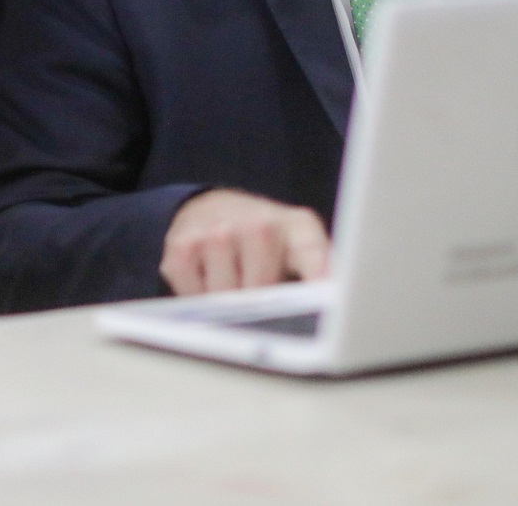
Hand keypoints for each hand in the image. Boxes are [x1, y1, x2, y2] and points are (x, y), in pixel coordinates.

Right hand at [159, 189, 329, 294]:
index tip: (323, 293)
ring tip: (236, 287)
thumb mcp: (301, 250)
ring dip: (229, 306)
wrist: (216, 208)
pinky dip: (200, 300)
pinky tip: (209, 281)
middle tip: (263, 301)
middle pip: (261, 291)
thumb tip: (337, 310)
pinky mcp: (180, 245)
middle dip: (262, 308)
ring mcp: (215, 231)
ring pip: (225, 298)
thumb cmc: (267, 242)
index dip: (318, 273)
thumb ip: (321, 277)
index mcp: (297, 225)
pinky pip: (192, 296)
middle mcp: (256, 222)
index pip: (312, 250)